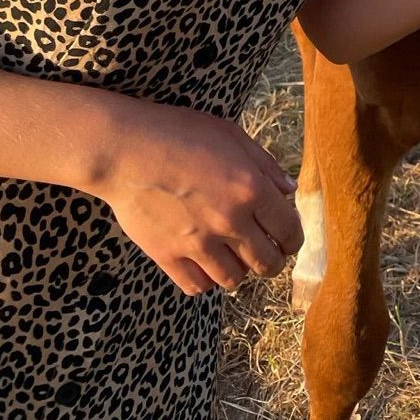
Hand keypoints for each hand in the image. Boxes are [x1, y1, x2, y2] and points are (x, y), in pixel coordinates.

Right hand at [91, 98, 302, 296]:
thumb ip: (265, 165)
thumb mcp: (231, 135)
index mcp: (250, 188)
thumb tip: (288, 190)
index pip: (288, 229)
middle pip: (267, 263)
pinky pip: (197, 286)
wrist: (126, 149)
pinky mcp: (168, 256)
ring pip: (234, 280)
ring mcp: (197, 242)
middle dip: (273, 260)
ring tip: (234, 256)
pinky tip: (206, 264)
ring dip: (240, 270)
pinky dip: (206, 280)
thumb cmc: (180, 133)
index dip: (293, 238)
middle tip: (268, 252)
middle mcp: (229, 220)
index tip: (289, 239)